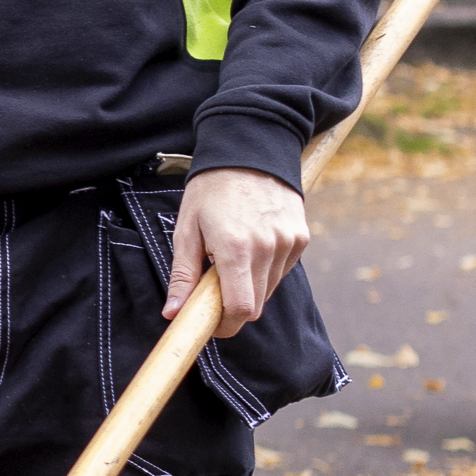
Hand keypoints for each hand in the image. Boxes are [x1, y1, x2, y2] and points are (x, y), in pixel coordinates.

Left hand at [168, 169, 309, 337]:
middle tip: (214, 288)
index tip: (211, 324)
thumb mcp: (186, 229)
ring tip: (231, 259)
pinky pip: (282, 270)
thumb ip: (183, 275)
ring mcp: (288, 242)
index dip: (225, 325)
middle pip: (256, 305)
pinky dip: (265, 270)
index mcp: (235, 247)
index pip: (240, 309)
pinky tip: (252, 246)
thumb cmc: (210, 189)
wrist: (249, 150)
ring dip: (249, 286)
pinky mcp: (301, 237)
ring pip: (269, 289)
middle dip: (233, 307)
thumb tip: (173, 313)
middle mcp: (267, 247)